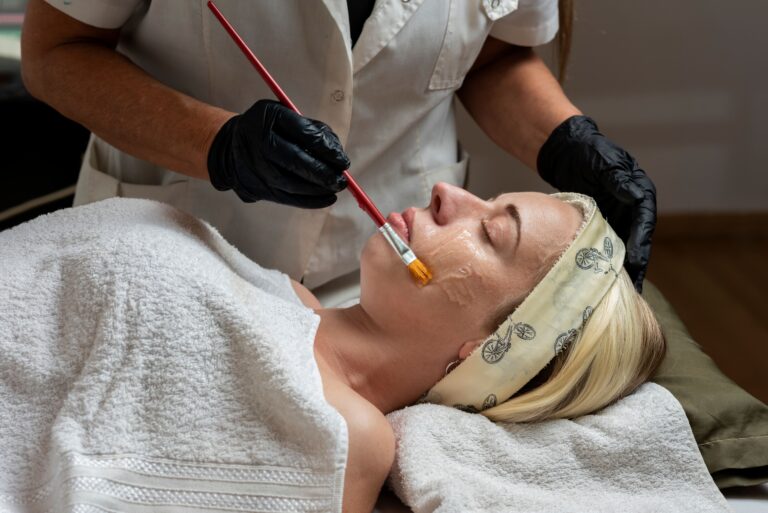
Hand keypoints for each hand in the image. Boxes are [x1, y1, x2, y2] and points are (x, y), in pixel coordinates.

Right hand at [207, 99, 349, 207]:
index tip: (343, 160)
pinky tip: (327, 198)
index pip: (303, 133)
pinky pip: (288, 198)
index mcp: (269, 117)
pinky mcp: (259, 188)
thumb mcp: (285, 115)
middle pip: (295, 160)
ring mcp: (257, 167)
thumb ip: (312, 128)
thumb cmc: (269, 128)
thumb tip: (337, 151)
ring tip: (337, 187)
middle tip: (342, 179)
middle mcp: (259, 142)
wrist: (232, 146)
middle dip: (323, 172)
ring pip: (292, 183)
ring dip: (319, 189)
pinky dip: (310, 201)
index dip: (326, 148)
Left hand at [537, 115, 656, 291]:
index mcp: (640, 193)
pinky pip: (606, 244)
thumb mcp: (605, 164)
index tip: (636, 262)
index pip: (644, 222)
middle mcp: (633, 207)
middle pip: (637, 240)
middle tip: (634, 289)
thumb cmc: (590, 153)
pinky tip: (600, 279)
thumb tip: (636, 196)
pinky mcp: (603, 222)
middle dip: (635, 264)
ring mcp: (618, 216)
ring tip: (619, 292)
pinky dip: (605, 261)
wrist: (569, 151)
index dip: (641, 244)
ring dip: (621, 267)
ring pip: (622, 246)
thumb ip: (619, 181)